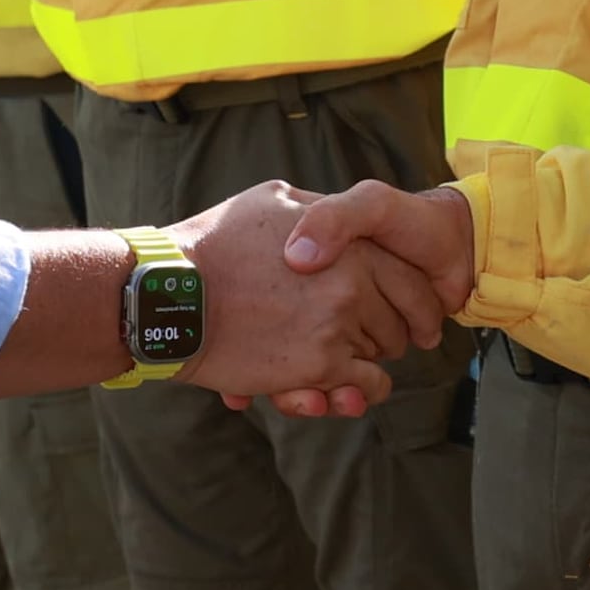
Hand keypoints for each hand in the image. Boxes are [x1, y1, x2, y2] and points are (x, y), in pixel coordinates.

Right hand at [176, 181, 443, 415]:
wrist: (172, 296)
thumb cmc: (213, 246)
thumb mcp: (272, 201)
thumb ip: (318, 211)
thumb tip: (337, 217)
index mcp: (349, 244)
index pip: (411, 277)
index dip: (416, 298)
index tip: (413, 311)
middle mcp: (352, 283)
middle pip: (401, 318)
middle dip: (390, 329)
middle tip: (376, 336)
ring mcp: (337, 325)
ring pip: (383, 353)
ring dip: (369, 359)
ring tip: (346, 358)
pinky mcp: (318, 366)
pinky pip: (366, 385)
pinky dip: (360, 389)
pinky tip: (345, 387)